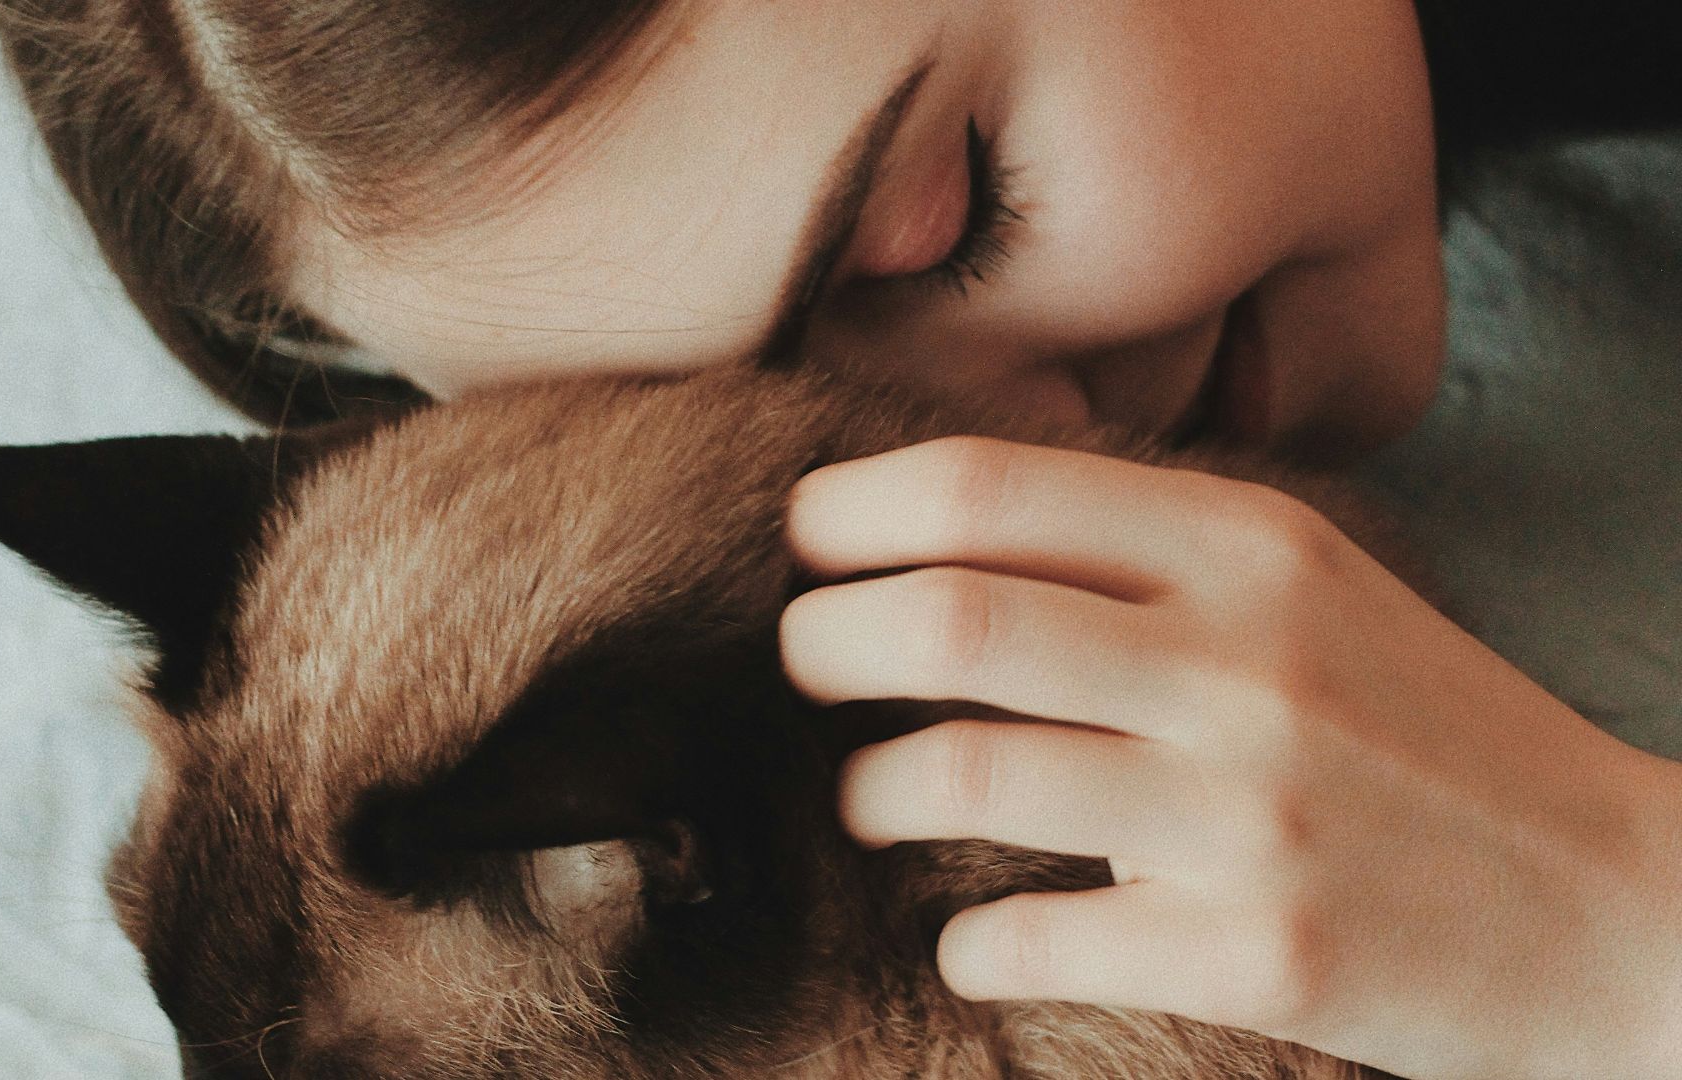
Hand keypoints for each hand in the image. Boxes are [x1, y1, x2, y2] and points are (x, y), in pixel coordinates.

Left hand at [780, 436, 1681, 1079]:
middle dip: (822, 640)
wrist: (1623, 904)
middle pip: (946, 617)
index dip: (851, 512)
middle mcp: (1245, 661)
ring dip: (868, 793)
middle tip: (801, 663)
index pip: (986, 487)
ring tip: (869, 799)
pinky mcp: (1255, 954)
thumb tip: (928, 541)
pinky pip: (1027, 939)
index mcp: (1249, 546)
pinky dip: (965, 942)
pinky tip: (973, 937)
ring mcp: (1249, 812)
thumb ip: (1141, 553)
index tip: (805, 547)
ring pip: (962, 775)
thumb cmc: (1425, 732)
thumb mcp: (1309, 592)